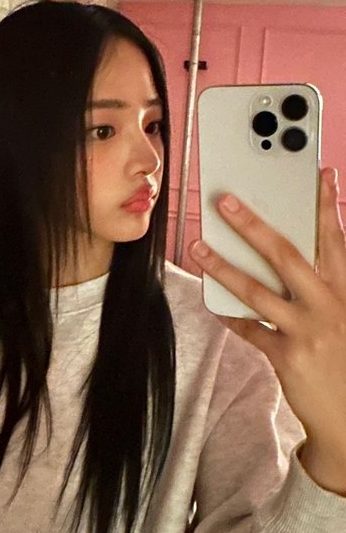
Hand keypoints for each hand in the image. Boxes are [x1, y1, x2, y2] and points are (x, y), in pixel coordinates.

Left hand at [189, 168, 345, 493]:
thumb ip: (327, 286)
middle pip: (289, 256)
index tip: (320, 175)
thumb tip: (298, 254)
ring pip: (259, 291)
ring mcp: (308, 332)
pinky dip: (231, 314)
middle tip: (226, 203)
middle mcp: (330, 306)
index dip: (326, 206)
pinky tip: (211, 300)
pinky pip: (251, 330)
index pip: (336, 240)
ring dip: (225, 266)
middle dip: (255, 226)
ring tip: (199, 247)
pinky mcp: (287, 357)